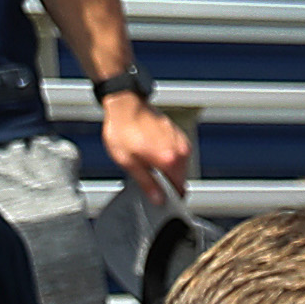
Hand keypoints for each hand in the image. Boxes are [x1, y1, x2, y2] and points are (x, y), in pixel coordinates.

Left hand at [96, 86, 191, 203]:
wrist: (125, 104)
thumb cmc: (123, 129)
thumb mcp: (127, 161)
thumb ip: (146, 183)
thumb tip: (158, 200)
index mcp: (170, 160)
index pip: (179, 190)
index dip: (169, 196)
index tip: (159, 197)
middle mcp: (181, 152)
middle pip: (180, 179)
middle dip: (167, 181)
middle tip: (148, 175)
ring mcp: (182, 142)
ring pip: (180, 167)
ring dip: (168, 168)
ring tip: (148, 159)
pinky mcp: (179, 135)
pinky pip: (179, 154)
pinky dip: (169, 156)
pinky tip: (153, 150)